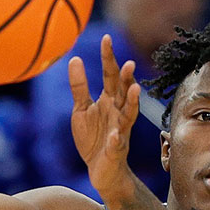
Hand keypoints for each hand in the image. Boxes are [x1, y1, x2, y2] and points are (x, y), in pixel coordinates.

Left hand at [68, 35, 140, 198]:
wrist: (102, 171)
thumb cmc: (94, 138)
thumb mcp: (81, 110)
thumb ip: (79, 86)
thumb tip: (75, 58)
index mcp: (109, 101)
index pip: (110, 75)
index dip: (108, 58)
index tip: (107, 38)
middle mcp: (118, 113)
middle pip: (123, 92)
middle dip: (126, 78)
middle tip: (128, 63)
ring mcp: (120, 131)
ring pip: (129, 115)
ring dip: (132, 102)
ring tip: (135, 89)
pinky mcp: (116, 151)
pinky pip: (117, 144)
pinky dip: (117, 140)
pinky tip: (115, 136)